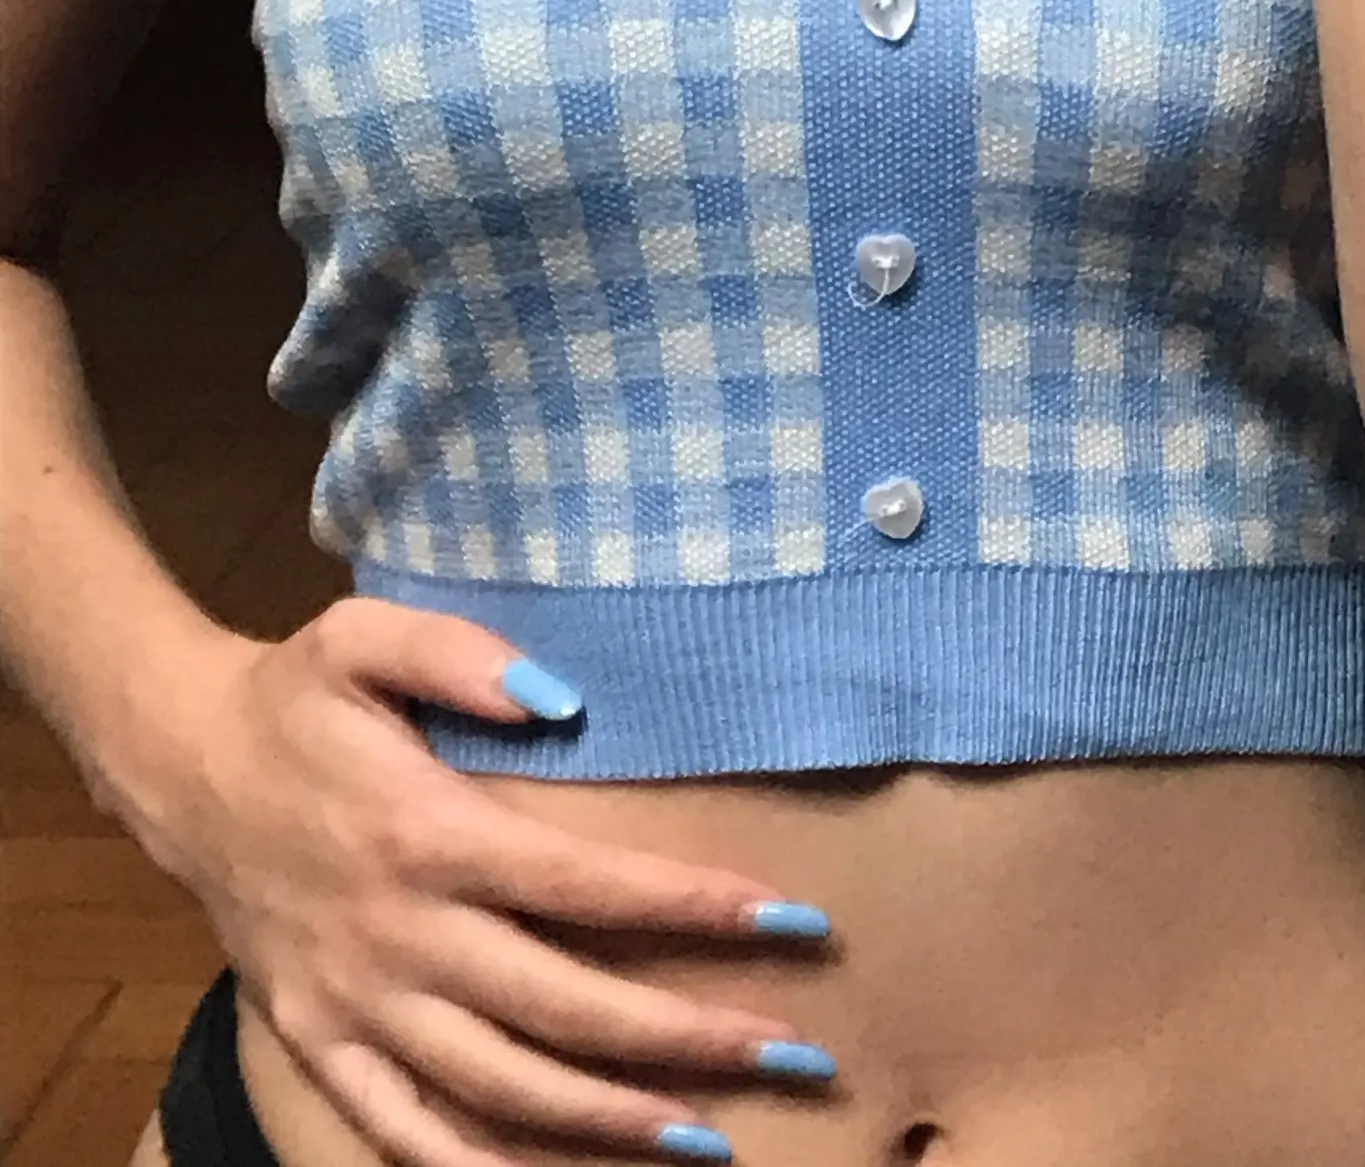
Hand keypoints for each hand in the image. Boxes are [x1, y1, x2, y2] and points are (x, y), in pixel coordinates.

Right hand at [145, 602, 831, 1166]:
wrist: (180, 763)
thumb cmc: (296, 696)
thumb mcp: (364, 636)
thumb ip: (464, 657)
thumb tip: (565, 698)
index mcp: (426, 835)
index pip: (586, 884)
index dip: (692, 905)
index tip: (791, 919)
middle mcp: (398, 935)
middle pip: (563, 1006)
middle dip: (686, 1036)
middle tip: (794, 1053)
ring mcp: (356, 1002)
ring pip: (498, 1085)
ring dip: (606, 1120)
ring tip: (708, 1137)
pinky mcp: (318, 1041)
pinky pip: (399, 1127)